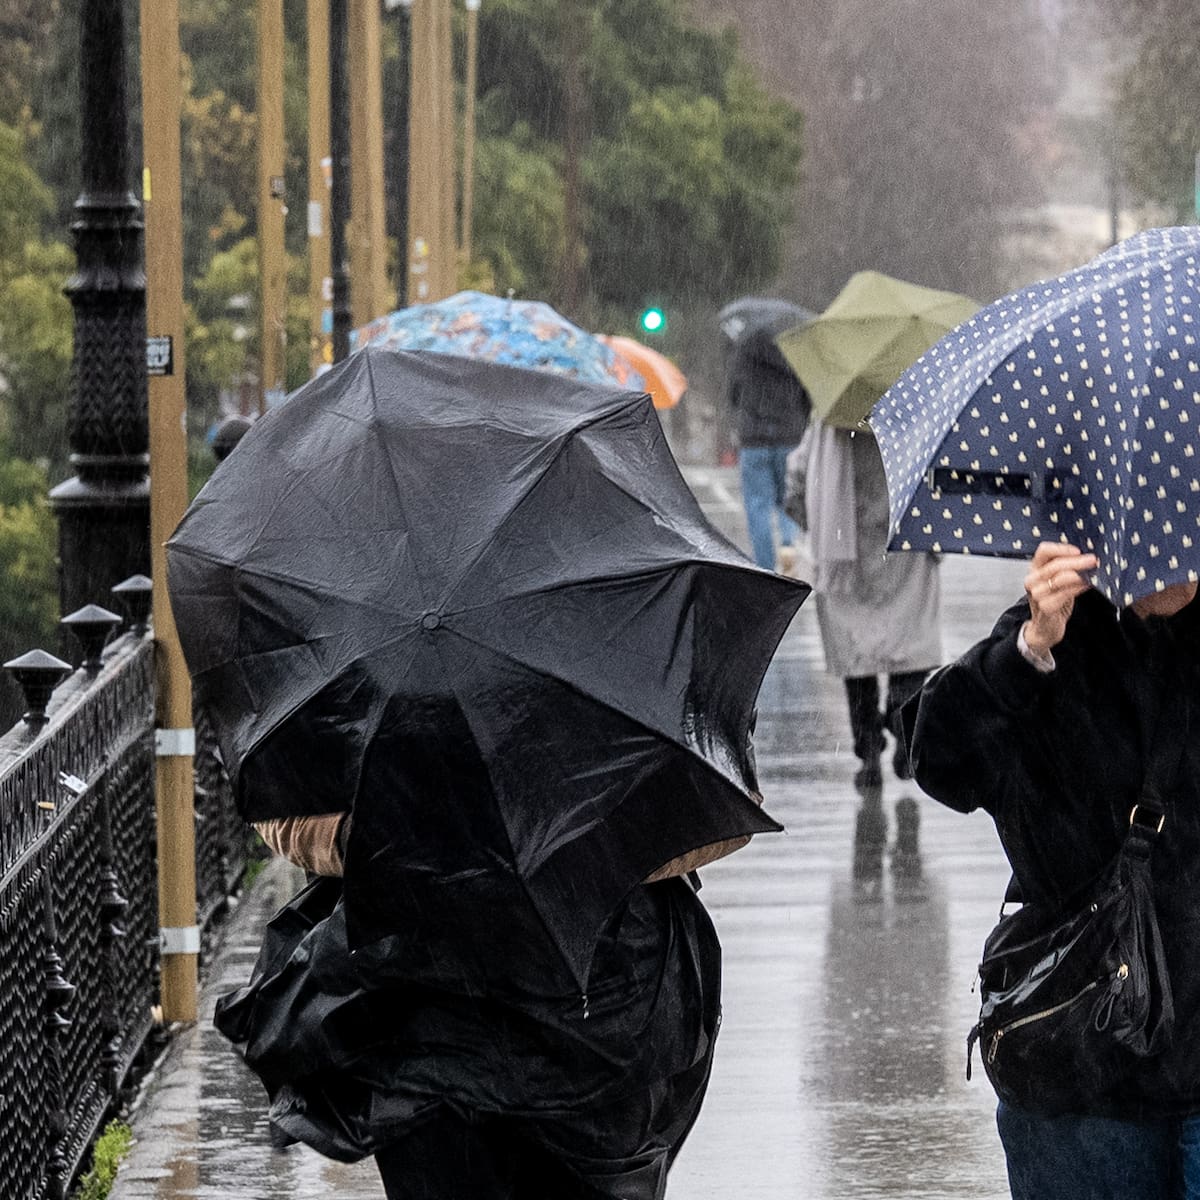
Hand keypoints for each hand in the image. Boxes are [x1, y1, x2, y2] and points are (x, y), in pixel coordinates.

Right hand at [1022, 541, 1097, 656]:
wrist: (1045, 627)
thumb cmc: (1053, 601)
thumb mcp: (1057, 582)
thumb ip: (1066, 569)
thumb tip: (1088, 558)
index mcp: (1034, 569)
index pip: (1044, 551)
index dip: (1061, 548)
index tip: (1078, 551)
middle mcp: (1032, 580)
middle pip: (1055, 565)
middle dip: (1077, 562)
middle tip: (1093, 560)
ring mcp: (1037, 594)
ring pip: (1061, 578)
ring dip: (1080, 574)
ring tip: (1093, 572)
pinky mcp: (1045, 607)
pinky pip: (1066, 593)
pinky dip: (1079, 588)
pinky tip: (1087, 585)